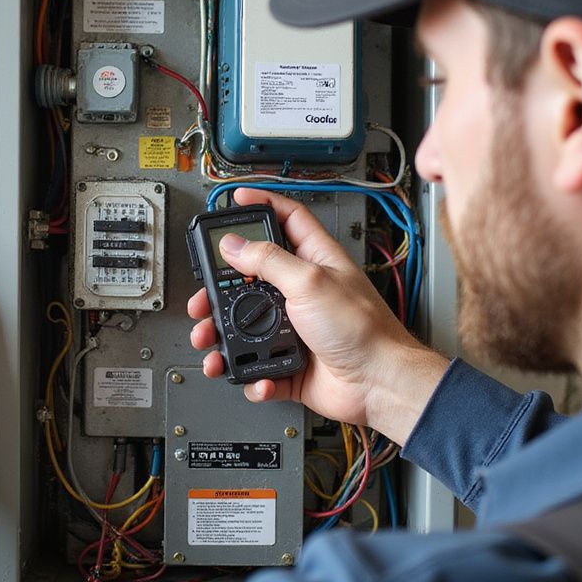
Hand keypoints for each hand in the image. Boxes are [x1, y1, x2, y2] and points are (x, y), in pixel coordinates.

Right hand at [187, 187, 447, 443]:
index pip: (287, 219)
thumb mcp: (310, 282)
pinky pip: (258, 366)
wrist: (378, 383)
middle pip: (253, 278)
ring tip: (210, 340)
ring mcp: (296, 328)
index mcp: (315, 260)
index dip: (263, 204)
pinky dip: (250, 374)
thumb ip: (268, 259)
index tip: (237, 199)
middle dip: (222, 288)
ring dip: (224, 337)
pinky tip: (254, 373)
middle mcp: (304, 292)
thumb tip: (234, 244)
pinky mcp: (291, 362)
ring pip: (246, 327)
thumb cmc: (363, 329)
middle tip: (204, 296)